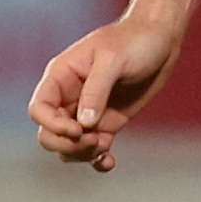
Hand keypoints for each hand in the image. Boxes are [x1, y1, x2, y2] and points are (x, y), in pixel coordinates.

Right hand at [27, 16, 180, 172]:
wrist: (161, 39)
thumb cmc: (135, 40)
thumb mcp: (113, 58)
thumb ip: (96, 90)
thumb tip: (84, 124)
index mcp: (62, 76)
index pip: (39, 109)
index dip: (51, 125)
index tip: (78, 129)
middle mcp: (69, 97)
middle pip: (49, 133)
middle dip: (67, 144)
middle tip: (94, 140)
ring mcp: (87, 112)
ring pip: (68, 145)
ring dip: (82, 154)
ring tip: (105, 144)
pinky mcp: (107, 121)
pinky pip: (92, 148)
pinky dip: (96, 159)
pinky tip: (109, 162)